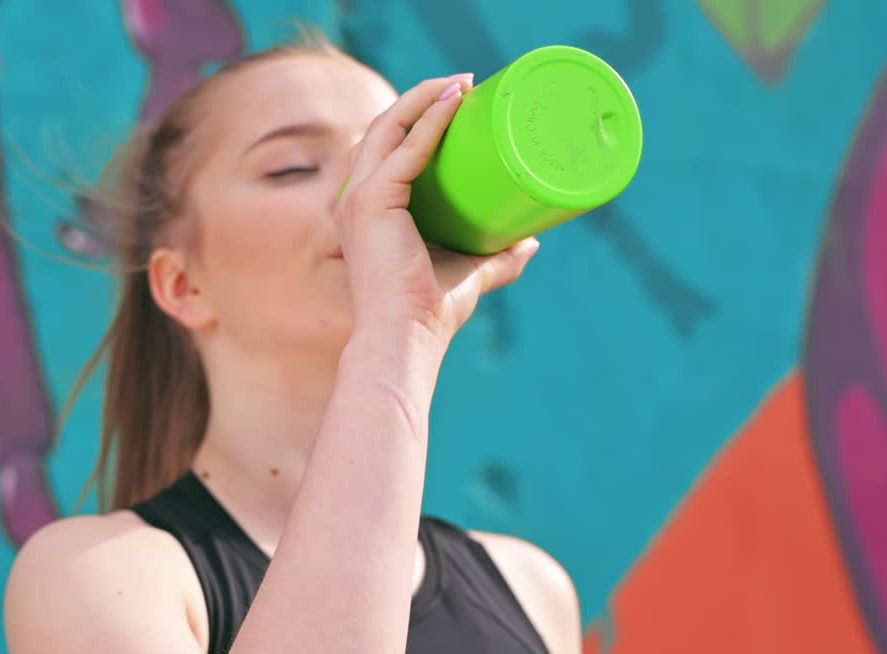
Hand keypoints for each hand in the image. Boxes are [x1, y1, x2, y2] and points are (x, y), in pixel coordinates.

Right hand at [335, 74, 539, 345]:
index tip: (458, 98)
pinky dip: (428, 122)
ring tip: (462, 84)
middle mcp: (354, 197)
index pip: (385, 147)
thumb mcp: (468, 272)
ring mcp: (359, 198)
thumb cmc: (429, 312)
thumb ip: (497, 258)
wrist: (406, 337)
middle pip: (384, 127)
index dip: (416, 115)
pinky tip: (452, 105)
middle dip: (422, 97)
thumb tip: (532, 240)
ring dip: (424, 97)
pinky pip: (403, 149)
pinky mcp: (371, 202)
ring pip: (388, 126)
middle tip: (466, 83)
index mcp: (368, 208)